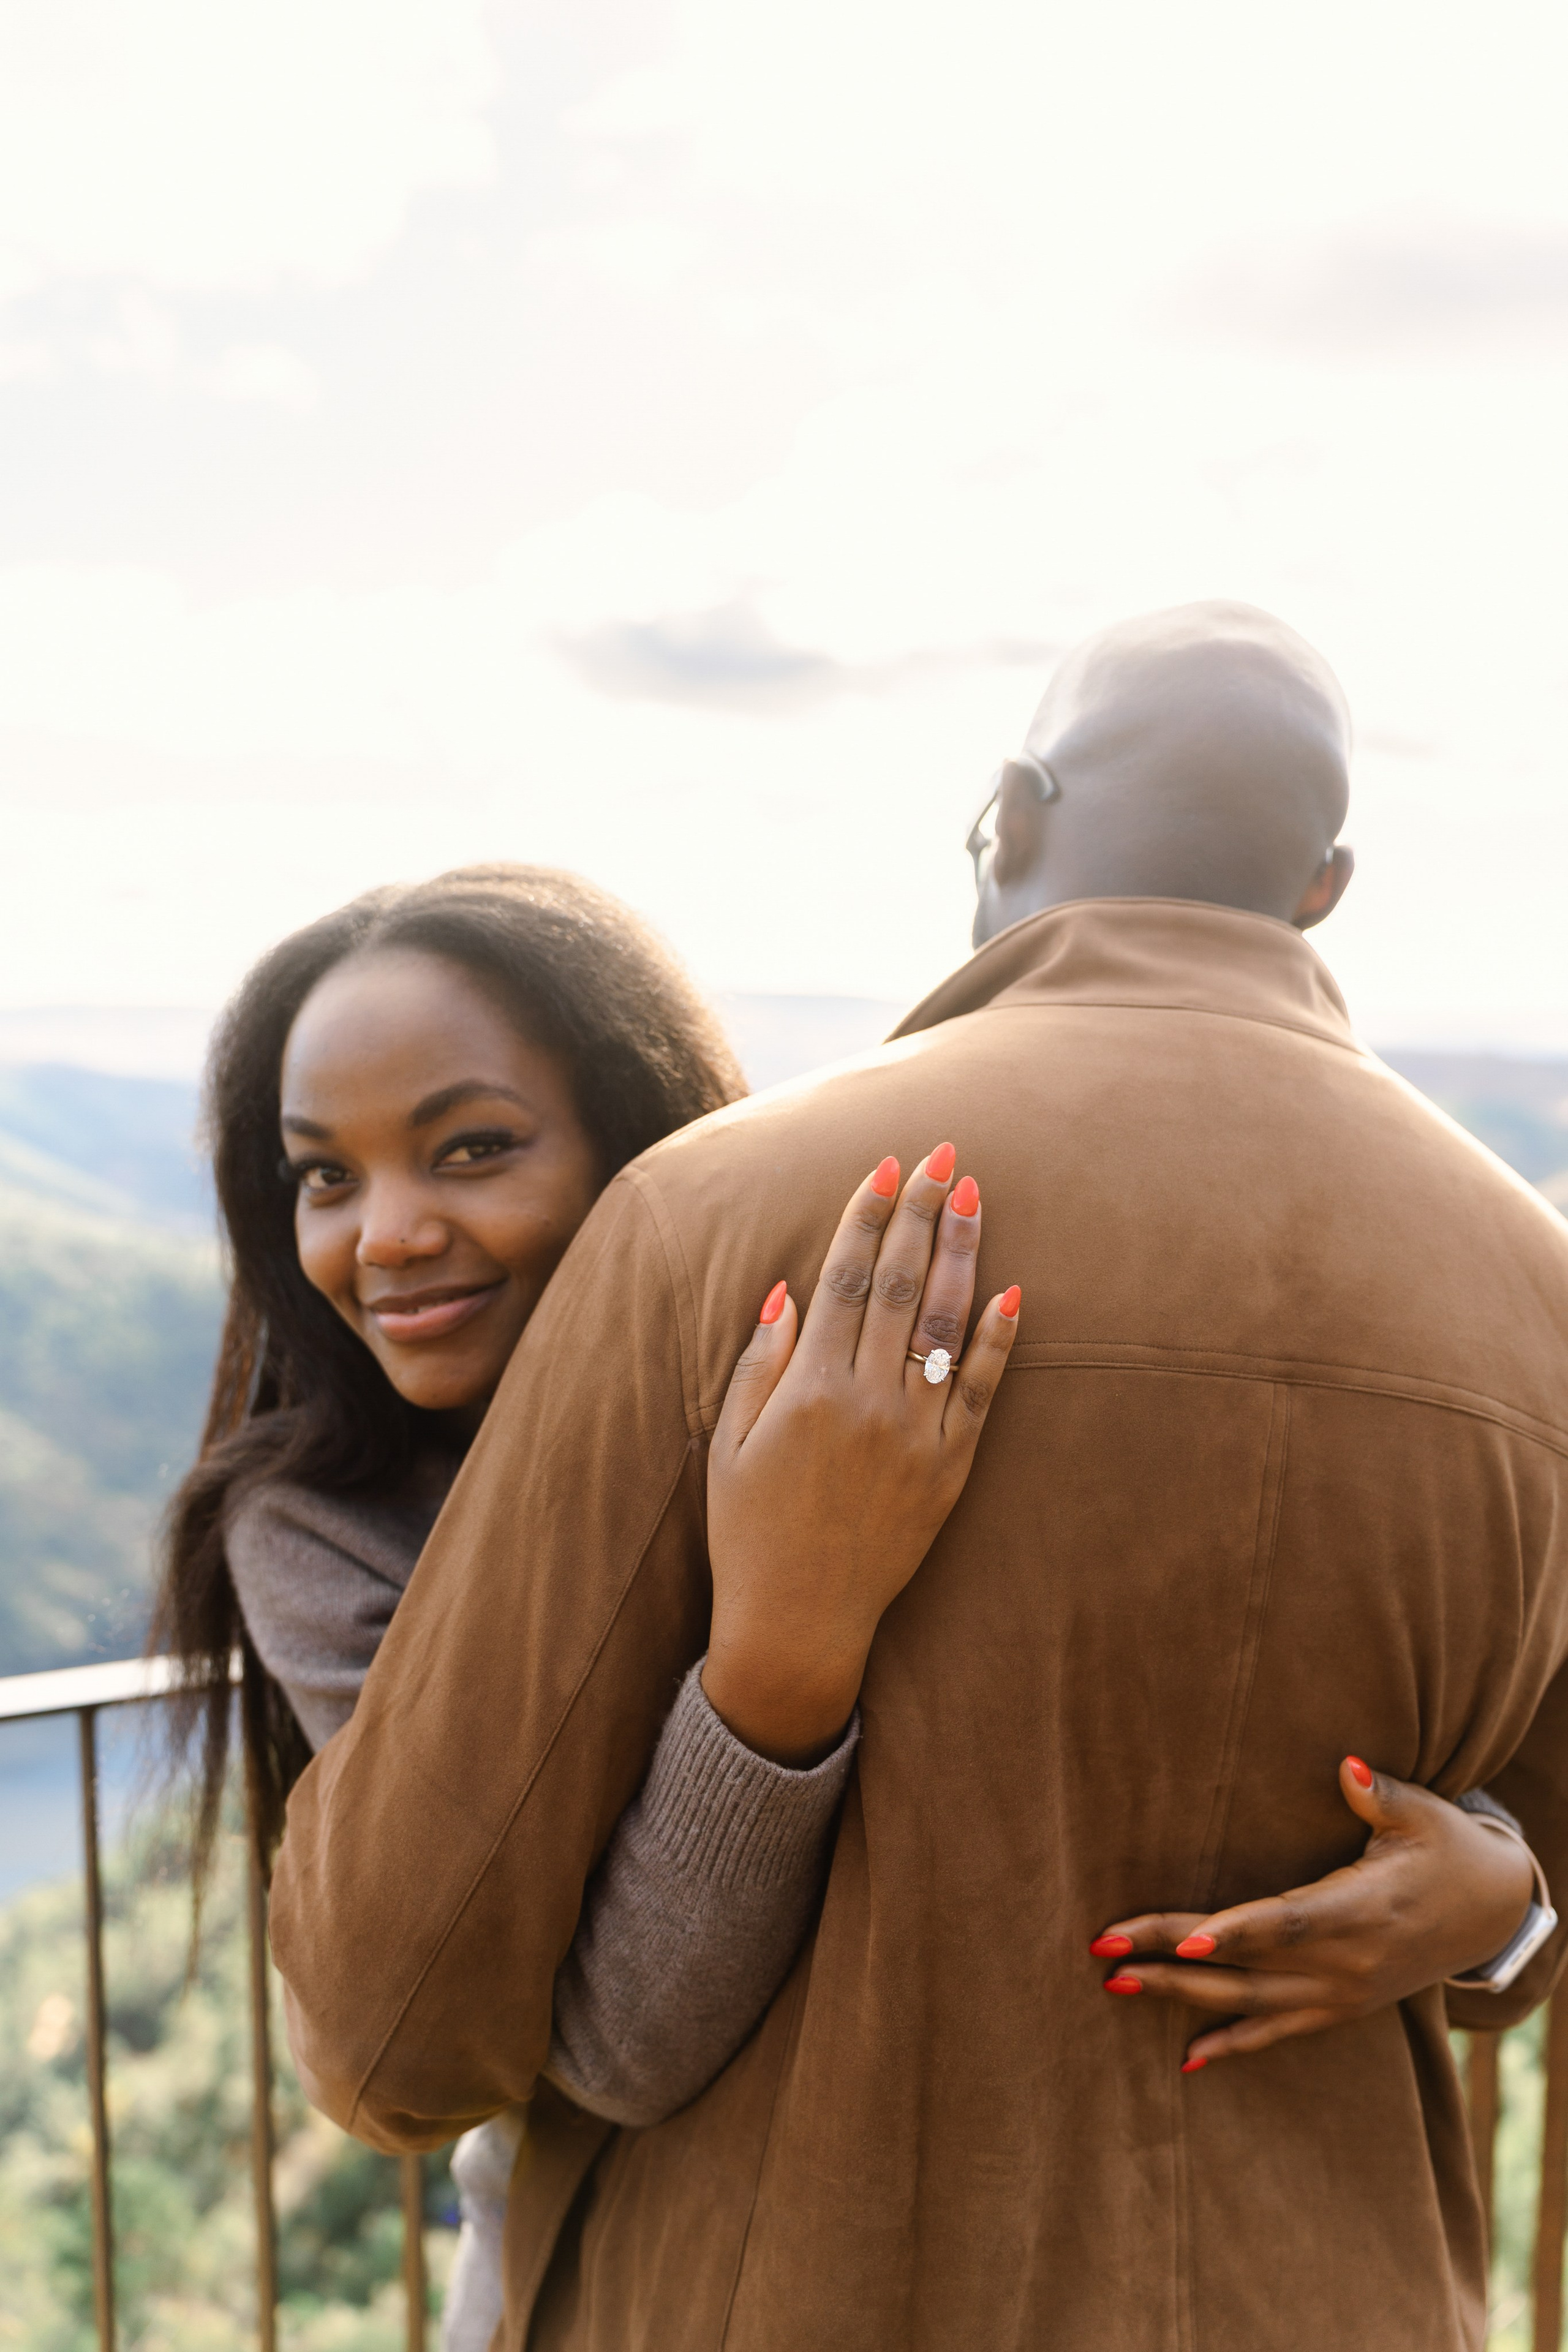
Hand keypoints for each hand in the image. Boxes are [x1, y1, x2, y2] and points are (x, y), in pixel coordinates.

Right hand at [703, 1145, 1020, 1764]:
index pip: (847, 1278)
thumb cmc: (749, 1530)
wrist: (798, 1622)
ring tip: (975, 1197)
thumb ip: (761, 1363)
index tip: (886, 1167)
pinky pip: (982, 1393)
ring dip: (962, 1254)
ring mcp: (916, 1435)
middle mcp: (868, 1402)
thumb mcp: (730, 1443)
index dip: (867, 1217)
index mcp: (809, 1389)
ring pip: (947, 1325)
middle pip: (902, 1286)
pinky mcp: (950, 1469)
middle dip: (923, 1213)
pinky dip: (999, 1341)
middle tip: (944, 1154)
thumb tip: (790, 1289)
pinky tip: (1013, 1292)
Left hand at [1091, 1758, 1535, 2069]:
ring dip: (1181, 1998)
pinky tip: (1187, 2057)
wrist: (1492, 1912)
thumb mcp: (1423, 1816)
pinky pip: (1279, 2033)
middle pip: (1247, 1965)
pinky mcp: (1342, 2009)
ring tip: (1116, 1986)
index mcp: (1362, 1909)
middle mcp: (1348, 1963)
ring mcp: (1343, 1994)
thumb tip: (1348, 1767)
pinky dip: (1233, 2045)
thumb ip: (1380, 1795)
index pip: (1287, 1923)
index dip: (1236, 1931)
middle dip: (1171, 1959)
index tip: (1185, 1939)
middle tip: (1105, 1952)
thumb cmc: (1447, 1849)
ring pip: (1249, 2003)